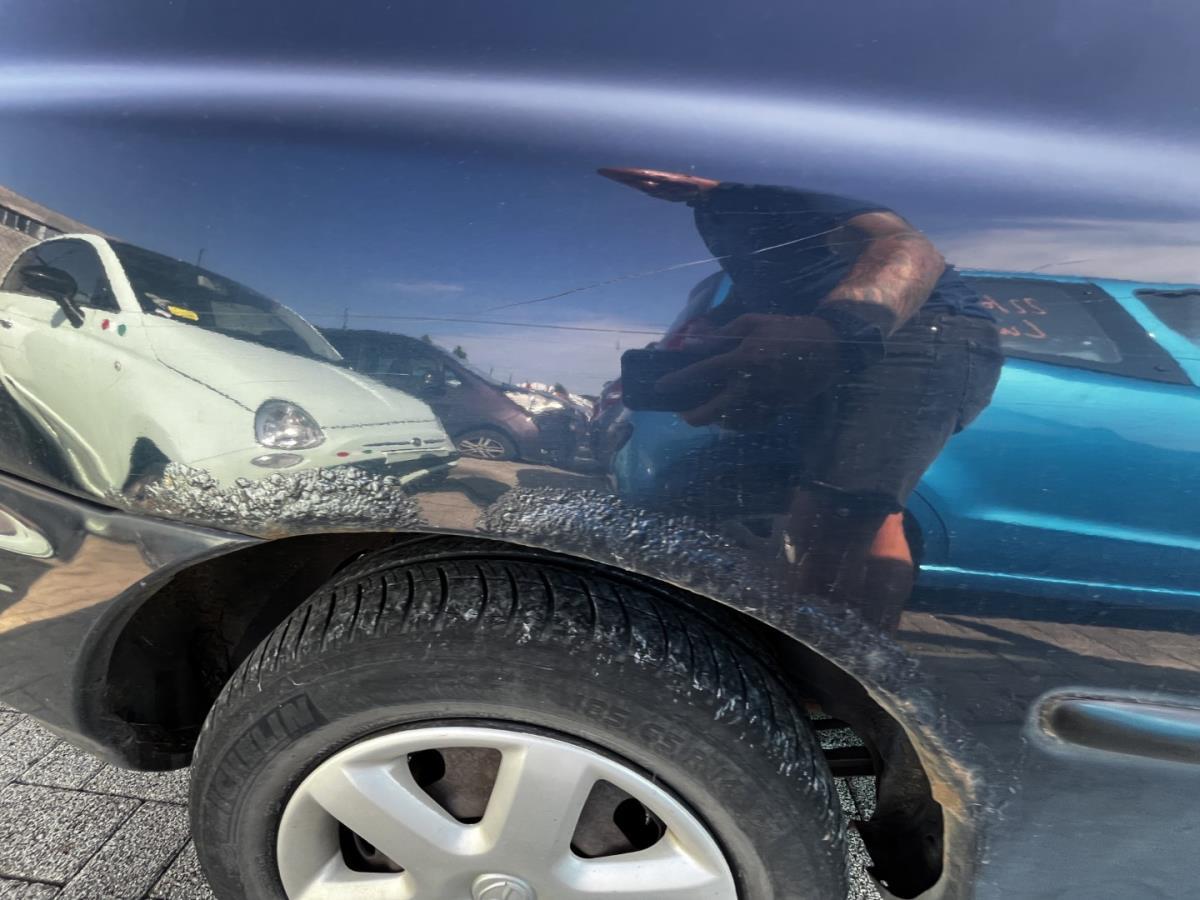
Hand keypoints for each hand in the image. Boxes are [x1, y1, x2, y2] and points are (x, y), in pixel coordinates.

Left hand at [656, 314, 842, 426]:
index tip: (660, 386)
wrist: (829, 347)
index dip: (678, 381)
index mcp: (743, 358)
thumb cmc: (788, 329)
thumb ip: (722, 334)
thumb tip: (694, 345)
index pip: (701, 372)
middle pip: (712, 411)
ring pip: (730, 422)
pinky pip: (750, 424)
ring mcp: (764, 401)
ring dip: (715, 419)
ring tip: (706, 412)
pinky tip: (731, 415)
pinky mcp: (777, 410)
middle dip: (693, 416)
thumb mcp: (753, 321)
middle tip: (684, 412)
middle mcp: (750, 384)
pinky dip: (737, 422)